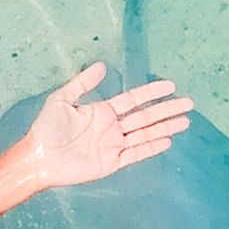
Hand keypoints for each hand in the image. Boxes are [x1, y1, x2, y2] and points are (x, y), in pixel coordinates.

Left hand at [13, 62, 192, 190]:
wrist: (39, 158)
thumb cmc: (47, 129)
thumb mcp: (62, 99)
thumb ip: (83, 83)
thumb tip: (102, 65)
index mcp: (102, 111)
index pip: (133, 100)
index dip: (151, 92)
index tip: (170, 85)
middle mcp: (112, 128)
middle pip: (145, 117)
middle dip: (167, 110)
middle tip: (188, 103)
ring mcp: (113, 145)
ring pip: (145, 134)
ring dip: (165, 127)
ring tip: (185, 121)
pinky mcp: (112, 162)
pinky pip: (136, 153)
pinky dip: (151, 147)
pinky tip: (167, 141)